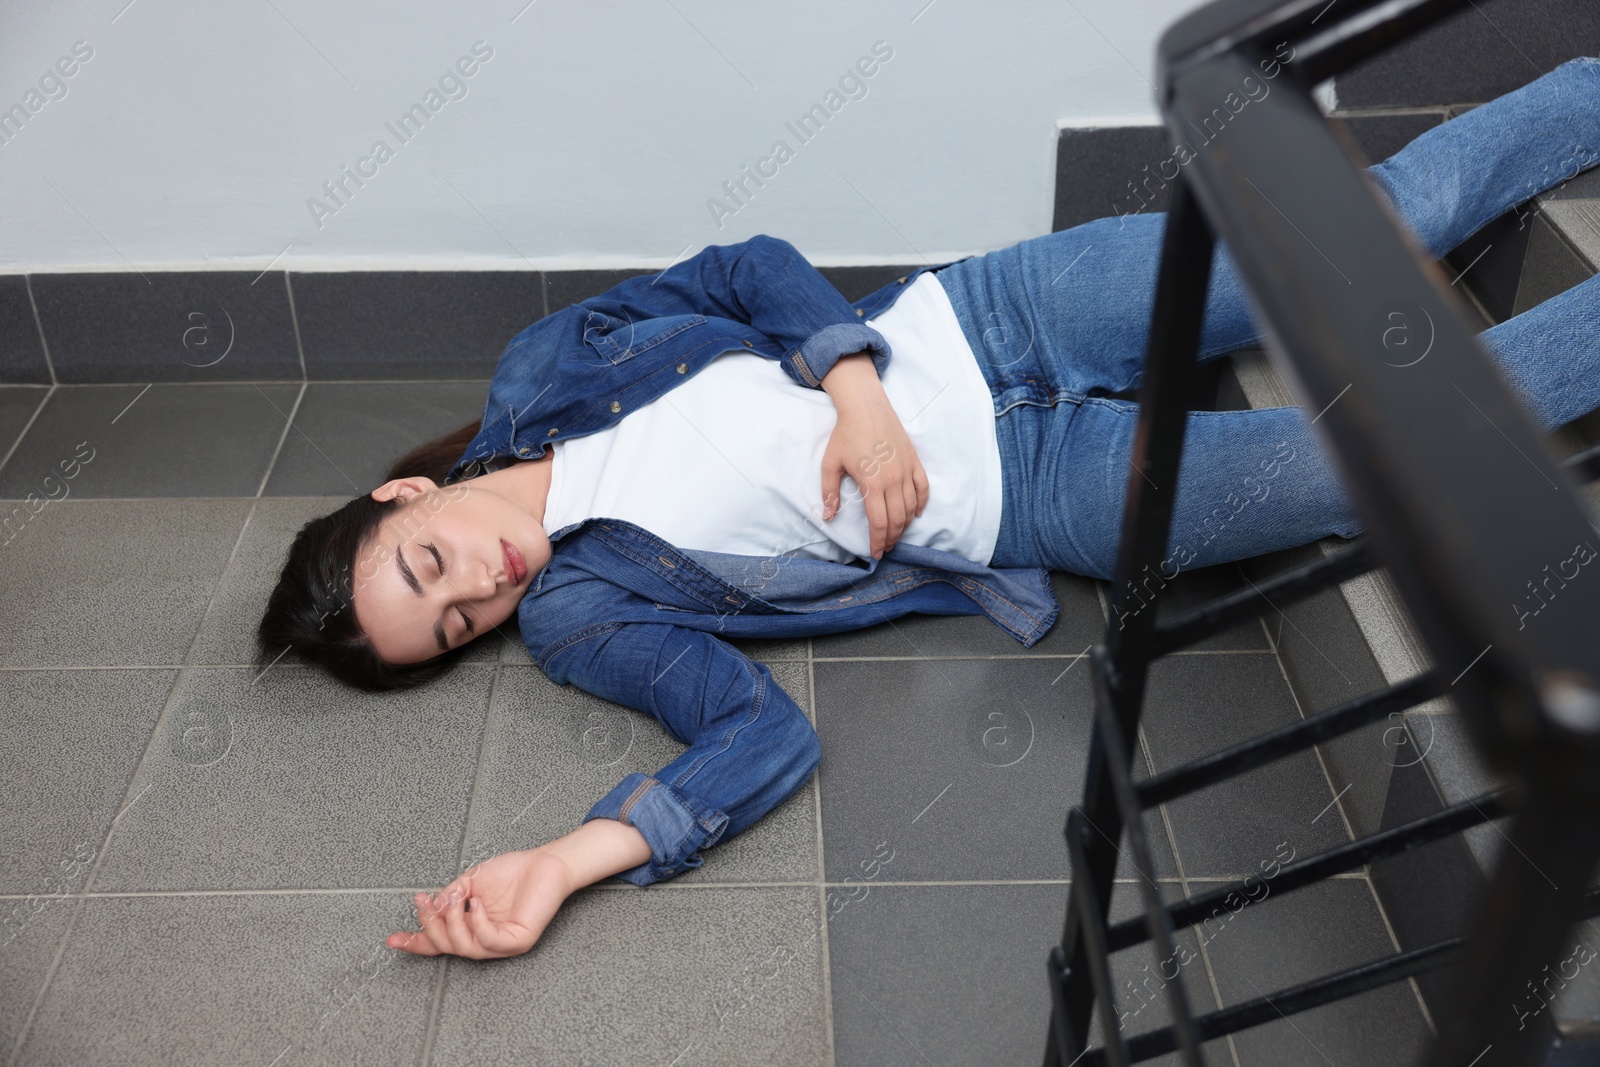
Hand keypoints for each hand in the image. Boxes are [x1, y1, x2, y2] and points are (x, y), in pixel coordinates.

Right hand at [387, 848, 570, 959]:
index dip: (416, 942)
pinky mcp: (518, 942)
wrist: (544, 863)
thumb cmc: (512, 872)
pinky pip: (488, 941)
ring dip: (452, 923)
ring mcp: (501, 944)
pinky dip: (476, 923)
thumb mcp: (470, 882)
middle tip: (426, 903)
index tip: (393, 939)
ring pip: (464, 948)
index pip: (440, 942)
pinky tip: (476, 904)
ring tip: (454, 899)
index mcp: (471, 928)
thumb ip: (449, 896)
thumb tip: (430, 908)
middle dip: (431, 925)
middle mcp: (484, 940)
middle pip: (447, 947)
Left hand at [820, 392, 928, 558]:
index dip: (878, 541)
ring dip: (905, 525)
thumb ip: (829, 493)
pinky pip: (923, 488)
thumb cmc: (846, 434)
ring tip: (896, 534)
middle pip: (897, 519)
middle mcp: (893, 481)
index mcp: (873, 484)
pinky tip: (916, 513)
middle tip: (885, 547)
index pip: (879, 522)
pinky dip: (921, 503)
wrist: (866, 407)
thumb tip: (828, 516)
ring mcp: (906, 470)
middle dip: (892, 538)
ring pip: (911, 507)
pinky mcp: (914, 461)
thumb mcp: (830, 464)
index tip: (876, 553)